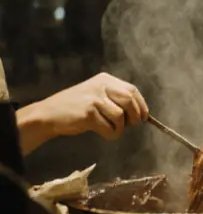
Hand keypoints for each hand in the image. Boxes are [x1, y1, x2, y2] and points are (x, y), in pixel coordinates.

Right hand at [16, 73, 149, 153]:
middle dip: (135, 116)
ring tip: (111, 130)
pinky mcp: (88, 113)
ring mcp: (94, 98)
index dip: (141, 105)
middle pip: (130, 101)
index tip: (144, 117)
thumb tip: (141, 113)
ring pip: (120, 116)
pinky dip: (111, 134)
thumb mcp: (96, 95)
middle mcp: (100, 86)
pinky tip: (103, 133)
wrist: (47, 115)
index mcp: (105, 79)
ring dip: (120, 128)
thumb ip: (115, 98)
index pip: (132, 90)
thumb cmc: (75, 108)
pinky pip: (109, 127)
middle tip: (131, 126)